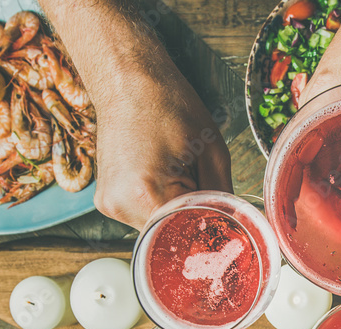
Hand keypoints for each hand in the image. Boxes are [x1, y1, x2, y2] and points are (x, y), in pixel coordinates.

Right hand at [91, 56, 232, 229]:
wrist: (125, 80)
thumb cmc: (167, 104)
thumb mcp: (211, 150)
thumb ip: (224, 196)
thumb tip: (234, 224)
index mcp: (145, 194)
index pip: (187, 235)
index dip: (209, 228)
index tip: (223, 220)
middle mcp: (121, 206)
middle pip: (170, 236)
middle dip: (191, 219)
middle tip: (200, 185)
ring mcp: (109, 205)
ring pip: (156, 228)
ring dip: (174, 211)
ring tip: (176, 173)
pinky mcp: (105, 201)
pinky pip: (142, 215)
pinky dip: (158, 203)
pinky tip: (161, 174)